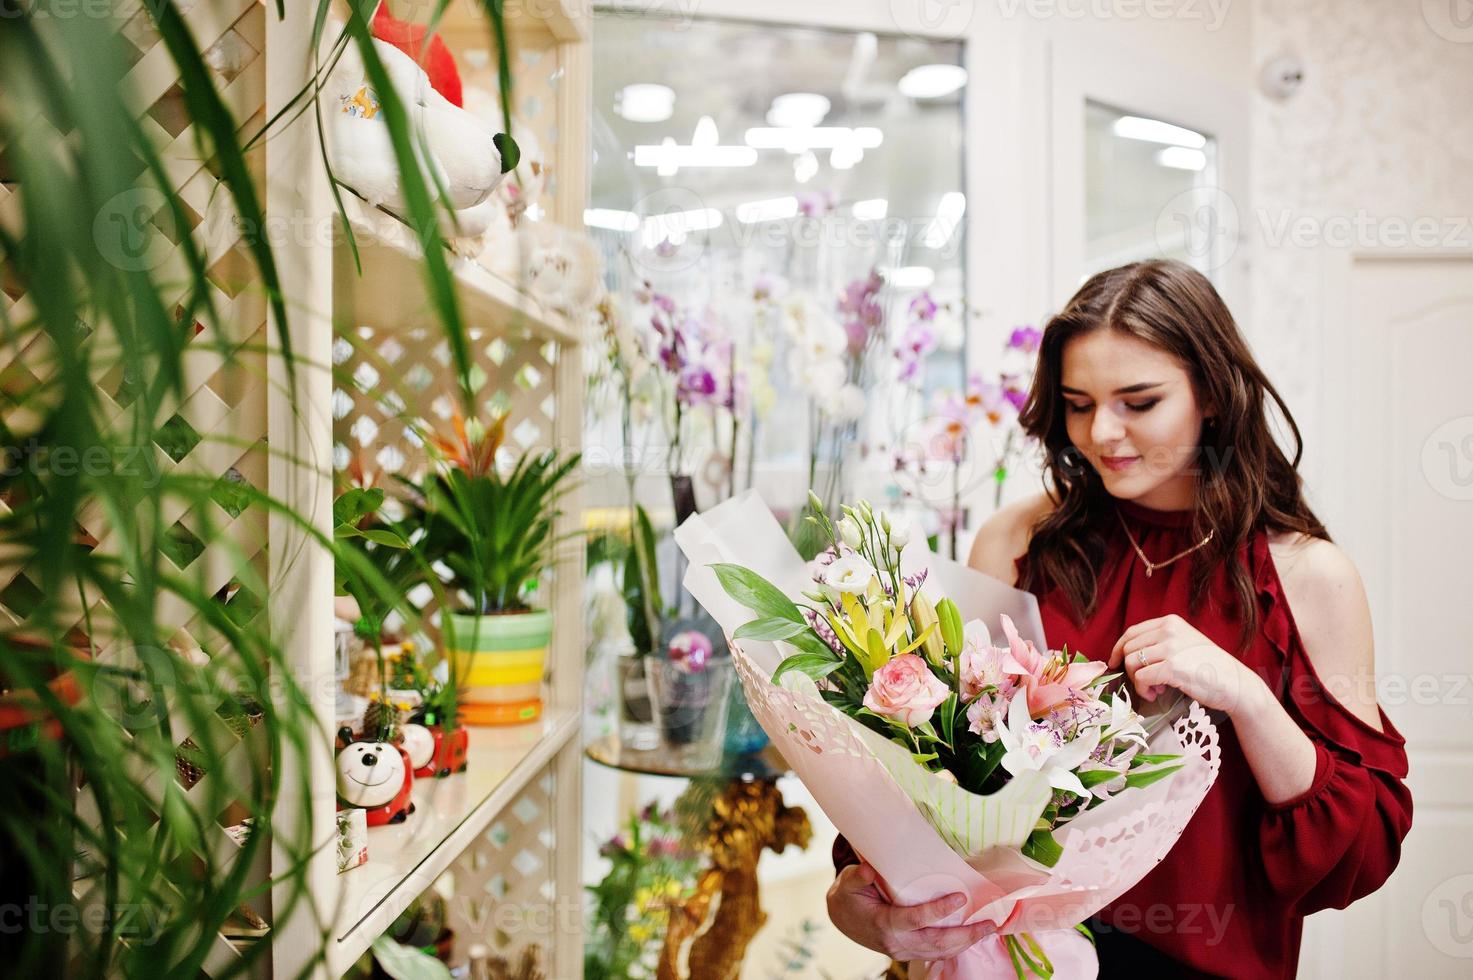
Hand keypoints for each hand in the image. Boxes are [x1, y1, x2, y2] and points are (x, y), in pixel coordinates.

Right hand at [826, 861, 997, 961]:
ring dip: (967, 943)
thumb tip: (868, 868)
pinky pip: (936, 954)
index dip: (938, 910)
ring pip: (940, 952)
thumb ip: (858, 876)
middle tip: (989, 923)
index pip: (915, 919)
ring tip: (988, 930)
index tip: (959, 897)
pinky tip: (972, 937)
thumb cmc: (848, 896)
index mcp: (884, 924)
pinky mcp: (908, 953)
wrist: (841, 918)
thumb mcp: (848, 883)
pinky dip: (956, 947)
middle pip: (936, 942)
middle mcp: (896, 943)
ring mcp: (903, 951)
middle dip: (966, 934)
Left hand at [1107, 614, 1269, 716]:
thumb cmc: (1210, 667)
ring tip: (1154, 690)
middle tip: (1145, 683)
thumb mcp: (1185, 643)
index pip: (1132, 632)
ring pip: (1132, 663)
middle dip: (1130, 669)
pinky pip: (1141, 679)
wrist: (1235, 683)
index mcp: (1171, 622)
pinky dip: (1143, 690)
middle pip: (1128, 648)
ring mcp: (1170, 648)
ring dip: (1137, 681)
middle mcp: (1169, 630)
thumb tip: (1127, 655)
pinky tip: (1156, 694)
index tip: (1114, 662)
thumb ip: (1160, 642)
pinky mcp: (1172, 667)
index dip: (1118, 649)